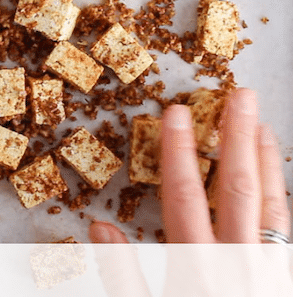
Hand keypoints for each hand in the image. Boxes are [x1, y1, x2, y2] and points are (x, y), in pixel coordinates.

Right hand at [87, 88, 292, 295]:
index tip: (176, 111)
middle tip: (240, 94)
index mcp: (198, 269)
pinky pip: (286, 227)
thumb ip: (122, 274)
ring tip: (261, 123)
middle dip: (235, 137)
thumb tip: (99, 224)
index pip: (183, 195)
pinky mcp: (284, 278)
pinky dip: (280, 194)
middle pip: (236, 188)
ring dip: (265, 160)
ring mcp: (270, 271)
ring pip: (271, 204)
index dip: (178, 150)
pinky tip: (275, 179)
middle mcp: (239, 262)